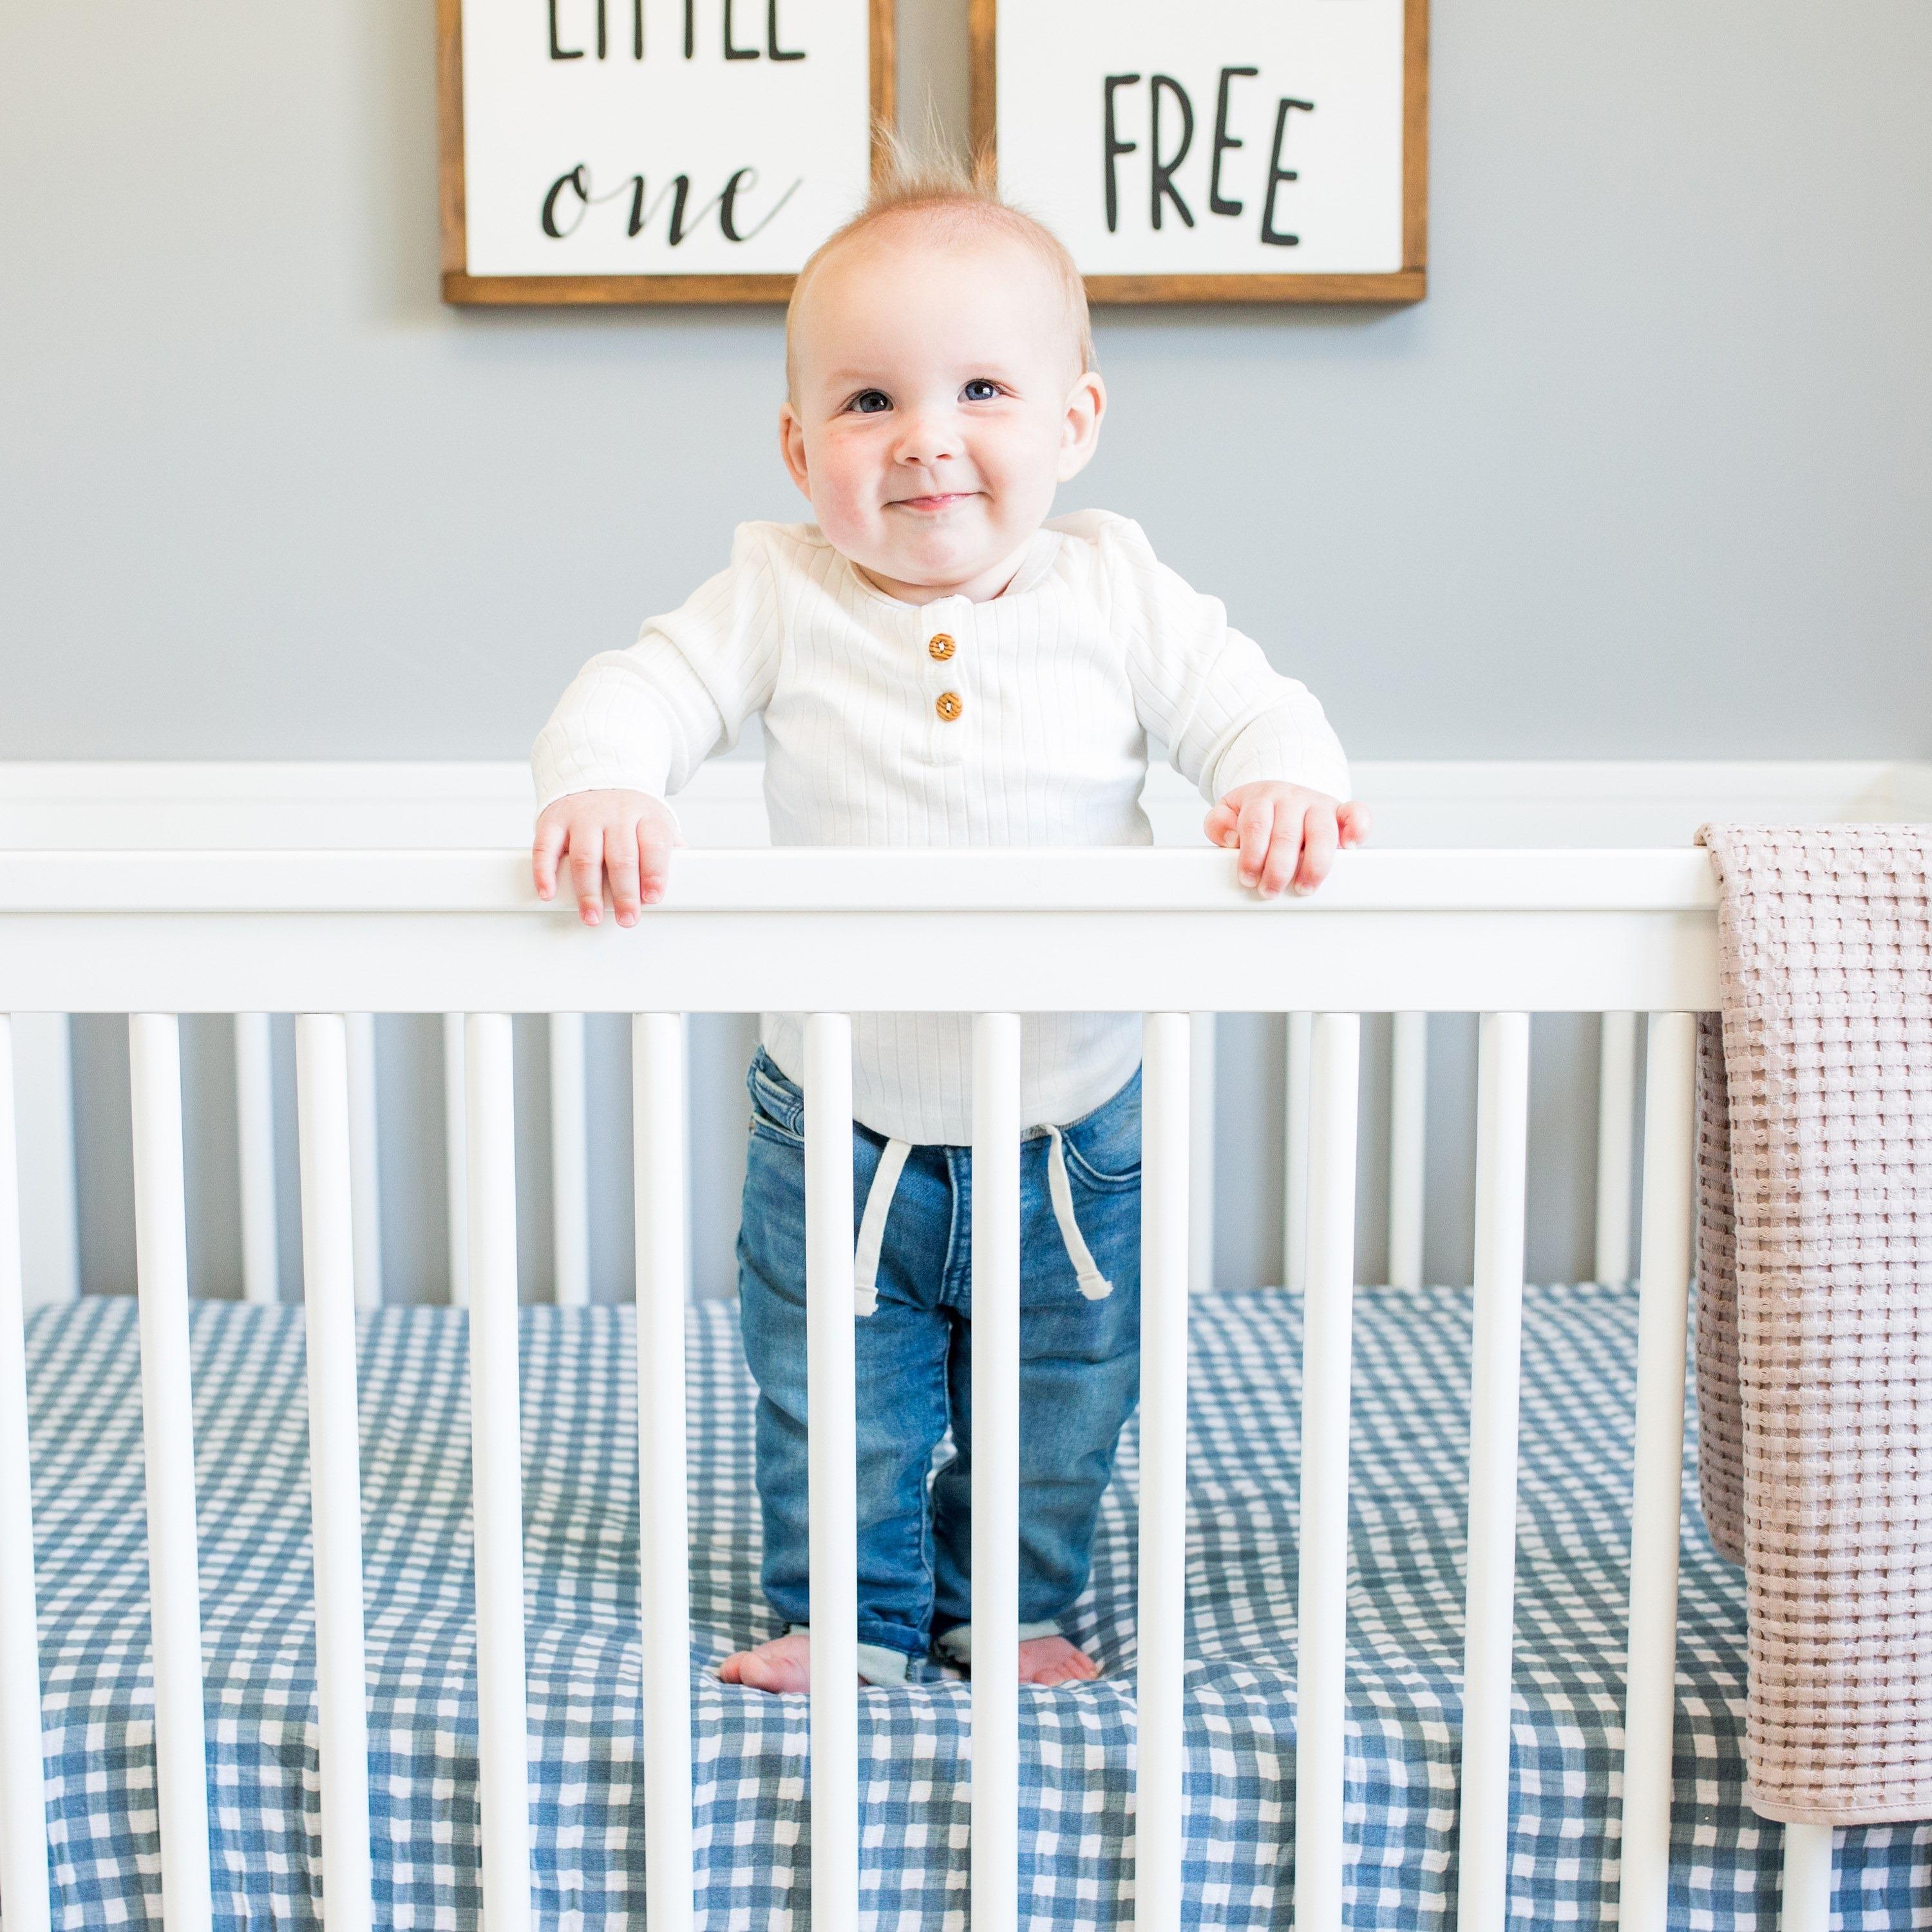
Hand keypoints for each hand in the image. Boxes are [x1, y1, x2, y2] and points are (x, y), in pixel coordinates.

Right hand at [531, 789, 681, 926]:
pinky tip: (549, 892)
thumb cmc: (628, 811)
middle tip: (627, 918)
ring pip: (586, 857)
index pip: (654, 844)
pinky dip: (545, 872)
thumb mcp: (654, 821)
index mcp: (645, 817)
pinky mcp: (554, 820)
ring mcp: (583, 816)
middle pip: (621, 856)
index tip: (653, 897)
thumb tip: (690, 867)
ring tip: (592, 916)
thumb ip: (668, 846)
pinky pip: (546, 847)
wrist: (594, 772)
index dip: (655, 873)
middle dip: (625, 893)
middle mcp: (614, 815)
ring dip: (588, 892)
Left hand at [1203, 783, 1370, 897]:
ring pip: (1321, 832)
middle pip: (1287, 834)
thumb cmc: (1256, 812)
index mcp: (1262, 798)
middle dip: (1278, 869)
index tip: (1248, 878)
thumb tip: (1232, 839)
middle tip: (1269, 891)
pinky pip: (1356, 813)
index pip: (1256, 825)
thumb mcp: (1229, 811)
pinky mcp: (1341, 811)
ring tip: (1304, 887)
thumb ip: (1219, 823)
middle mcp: (1292, 799)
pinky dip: (1358, 827)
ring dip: (1314, 864)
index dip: (1252, 855)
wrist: (1281, 790)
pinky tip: (1349, 846)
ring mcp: (1319, 804)